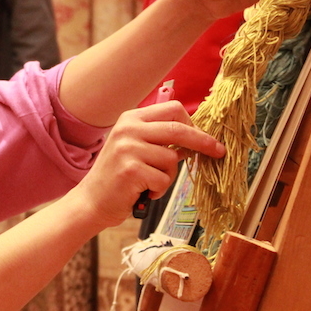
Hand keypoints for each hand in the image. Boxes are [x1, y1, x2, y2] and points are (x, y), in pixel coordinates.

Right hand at [71, 101, 224, 227]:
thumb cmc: (118, 176)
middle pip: (178, 129)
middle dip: (203, 142)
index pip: (173, 109)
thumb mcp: (135, 147)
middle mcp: (128, 129)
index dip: (194, 124)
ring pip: (172, 159)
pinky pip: (163, 179)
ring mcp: (128, 148)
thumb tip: (197, 137)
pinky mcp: (131, 170)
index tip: (206, 138)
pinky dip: (159, 190)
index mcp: (131, 118)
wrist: (92, 201)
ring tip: (150, 183)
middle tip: (218, 152)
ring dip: (168, 176)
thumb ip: (159, 138)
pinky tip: (143, 191)